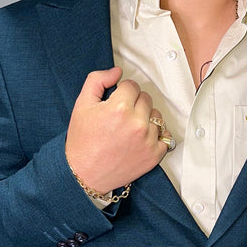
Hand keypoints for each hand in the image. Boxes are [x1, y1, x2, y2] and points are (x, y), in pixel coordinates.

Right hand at [65, 67, 171, 193]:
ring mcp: (148, 140)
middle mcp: (137, 123)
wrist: (84, 174)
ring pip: (156, 115)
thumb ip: (97, 80)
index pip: (132, 85)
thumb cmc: (82, 142)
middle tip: (119, 116)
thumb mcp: (82, 105)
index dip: (121, 92)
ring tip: (128, 129)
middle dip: (133, 103)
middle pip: (146, 98)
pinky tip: (140, 138)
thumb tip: (116, 72)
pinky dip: (155, 135)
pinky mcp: (154, 155)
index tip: (115, 101)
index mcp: (119, 108)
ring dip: (146, 118)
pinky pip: (165, 136)